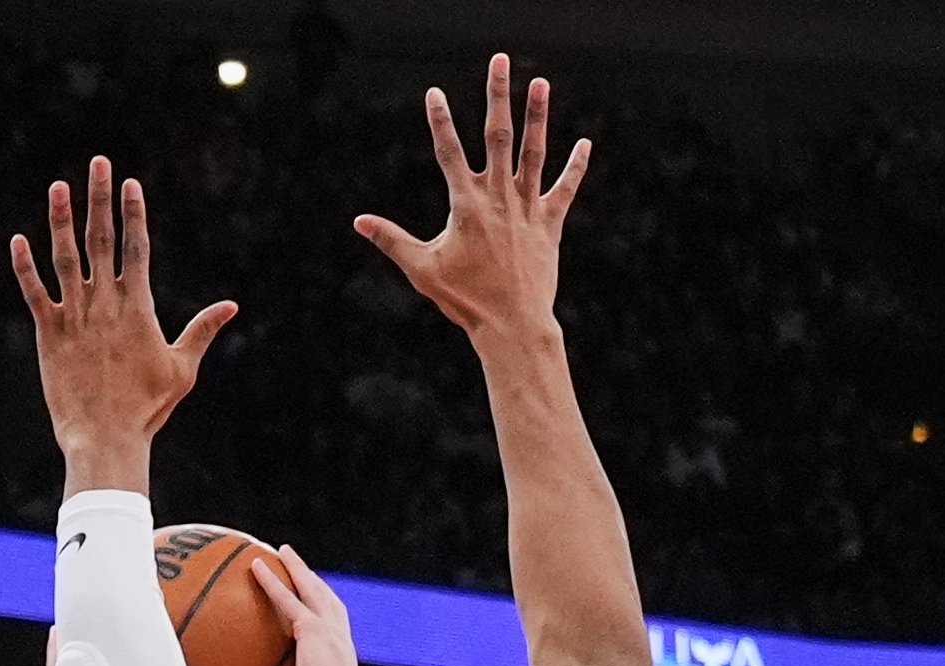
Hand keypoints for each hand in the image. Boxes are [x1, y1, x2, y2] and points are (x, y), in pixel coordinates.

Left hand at [11, 156, 236, 493]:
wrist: (106, 437)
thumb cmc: (147, 408)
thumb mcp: (182, 369)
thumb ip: (202, 332)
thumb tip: (231, 306)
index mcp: (138, 308)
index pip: (137, 248)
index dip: (134, 213)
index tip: (130, 183)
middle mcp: (105, 304)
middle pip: (103, 239)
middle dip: (101, 198)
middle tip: (99, 162)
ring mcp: (75, 316)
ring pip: (65, 256)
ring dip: (61, 219)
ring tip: (60, 186)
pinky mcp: (49, 333)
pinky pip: (33, 292)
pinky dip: (24, 266)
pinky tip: (18, 239)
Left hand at [250, 547, 375, 665]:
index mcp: (341, 656)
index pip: (333, 627)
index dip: (324, 611)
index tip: (315, 600)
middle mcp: (338, 638)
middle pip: (325, 599)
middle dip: (312, 580)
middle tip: (298, 565)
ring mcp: (327, 630)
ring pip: (309, 590)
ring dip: (294, 569)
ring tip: (278, 552)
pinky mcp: (311, 630)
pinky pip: (286, 599)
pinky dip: (271, 581)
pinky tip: (256, 566)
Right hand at [353, 54, 588, 340]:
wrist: (512, 326)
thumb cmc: (465, 301)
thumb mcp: (422, 270)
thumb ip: (392, 240)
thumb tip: (359, 222)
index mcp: (466, 205)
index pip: (449, 152)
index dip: (440, 121)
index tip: (435, 92)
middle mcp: (499, 198)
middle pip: (497, 136)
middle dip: (497, 95)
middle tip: (500, 60)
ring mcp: (527, 209)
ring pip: (533, 153)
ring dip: (537, 116)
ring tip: (541, 83)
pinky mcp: (550, 225)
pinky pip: (565, 189)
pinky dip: (576, 167)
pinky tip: (585, 143)